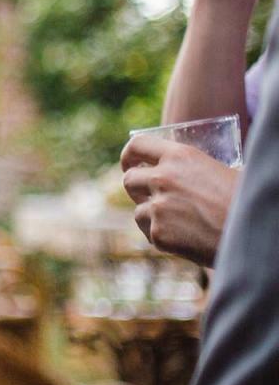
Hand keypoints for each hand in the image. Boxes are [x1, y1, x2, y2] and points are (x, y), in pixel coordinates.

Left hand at [120, 135, 241, 266]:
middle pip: (129, 180)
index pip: (137, 145)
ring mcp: (159, 206)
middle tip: (155, 198)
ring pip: (138, 210)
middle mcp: (164, 178)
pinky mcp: (159, 233)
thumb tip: (179, 170)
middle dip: (138, 190)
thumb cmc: (245, 202)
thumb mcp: (221, 171)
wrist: (256, 236)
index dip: (129, 155)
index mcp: (181, 156)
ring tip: (182, 223)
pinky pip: (150, 233)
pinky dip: (163, 237)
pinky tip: (187, 239)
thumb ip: (191, 169)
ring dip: (153, 217)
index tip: (130, 164)